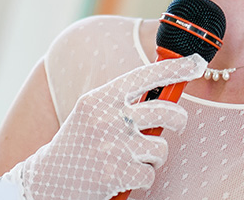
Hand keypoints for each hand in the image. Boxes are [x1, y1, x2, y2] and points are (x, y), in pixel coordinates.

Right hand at [1, 54, 205, 199]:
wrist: (46, 180)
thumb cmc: (78, 144)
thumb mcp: (93, 112)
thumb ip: (123, 101)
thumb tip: (164, 90)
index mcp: (102, 97)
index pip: (146, 75)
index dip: (176, 68)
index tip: (197, 62)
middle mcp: (108, 117)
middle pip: (165, 110)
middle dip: (178, 119)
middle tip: (177, 123)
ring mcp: (113, 145)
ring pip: (160, 146)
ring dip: (154, 155)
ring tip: (134, 157)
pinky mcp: (117, 173)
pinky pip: (151, 172)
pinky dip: (143, 177)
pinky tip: (125, 176)